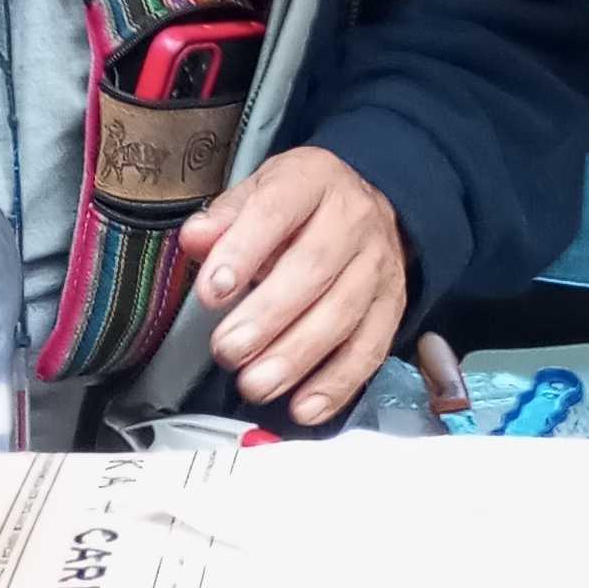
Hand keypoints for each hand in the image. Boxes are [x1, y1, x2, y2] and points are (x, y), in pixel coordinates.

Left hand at [179, 148, 406, 427]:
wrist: (368, 204)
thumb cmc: (300, 205)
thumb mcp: (258, 192)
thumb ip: (223, 218)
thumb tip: (195, 239)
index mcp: (313, 181)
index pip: (277, 210)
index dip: (244, 252)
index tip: (212, 292)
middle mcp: (354, 220)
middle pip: (313, 269)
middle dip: (267, 316)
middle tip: (227, 351)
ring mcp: (379, 266)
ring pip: (342, 314)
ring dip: (296, 356)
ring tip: (254, 384)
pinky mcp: (393, 307)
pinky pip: (370, 349)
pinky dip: (337, 383)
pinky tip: (304, 406)